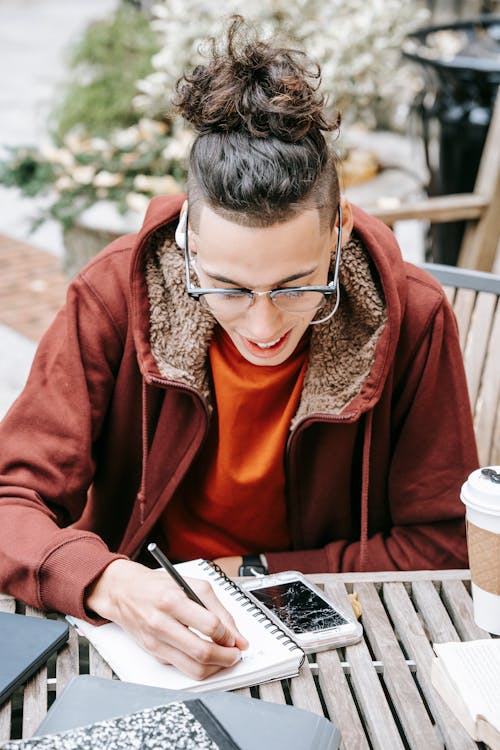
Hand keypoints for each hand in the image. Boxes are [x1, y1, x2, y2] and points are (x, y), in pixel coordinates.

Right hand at [85, 559, 247, 679]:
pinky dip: (200, 666)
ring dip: (216, 667)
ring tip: (224, 658)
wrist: (124, 593)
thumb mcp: (192, 585)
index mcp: (173, 600)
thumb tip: (238, 636)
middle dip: (227, 657)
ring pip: (193, 668)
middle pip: (202, 652)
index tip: (236, 638)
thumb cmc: (159, 586)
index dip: (229, 636)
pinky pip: (182, 667)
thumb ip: (218, 609)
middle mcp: (161, 623)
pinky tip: (206, 655)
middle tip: (236, 654)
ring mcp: (156, 642)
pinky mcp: (154, 653)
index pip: (209, 625)